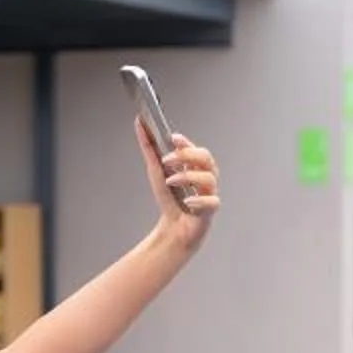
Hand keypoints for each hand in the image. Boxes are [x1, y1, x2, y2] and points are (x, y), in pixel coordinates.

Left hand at [139, 118, 219, 249]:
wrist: (173, 228)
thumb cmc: (170, 199)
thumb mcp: (156, 170)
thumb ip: (149, 147)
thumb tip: (140, 124)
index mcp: (195, 167)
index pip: (195, 149)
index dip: (186, 143)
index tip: (173, 138)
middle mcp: (205, 178)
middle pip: (206, 159)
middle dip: (187, 156)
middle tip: (167, 160)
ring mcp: (209, 193)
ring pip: (209, 178)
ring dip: (188, 176)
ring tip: (170, 181)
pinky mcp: (209, 210)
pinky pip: (211, 202)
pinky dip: (198, 200)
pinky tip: (187, 200)